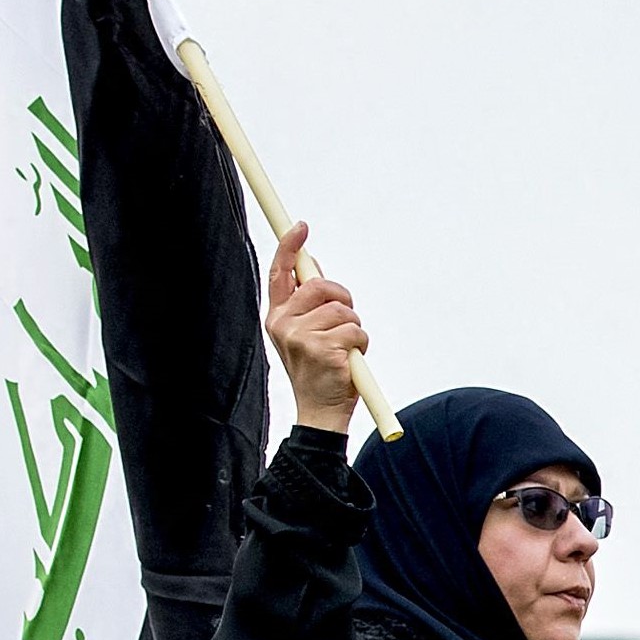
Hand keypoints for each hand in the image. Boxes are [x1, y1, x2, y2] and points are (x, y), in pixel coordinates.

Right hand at [265, 222, 363, 432]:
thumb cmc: (318, 371)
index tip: (300, 227)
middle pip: (319, 285)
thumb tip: (314, 267)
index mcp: (277, 317)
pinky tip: (348, 362)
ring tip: (343, 351)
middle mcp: (282, 324)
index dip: (290, 247)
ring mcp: (300, 337)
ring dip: (353, 327)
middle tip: (345, 320)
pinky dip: (361, 343)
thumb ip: (310, 303)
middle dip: (341, 297)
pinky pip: (355, 329)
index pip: (280, 273)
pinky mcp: (322, 348)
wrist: (319, 413)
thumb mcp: (307, 334)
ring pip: (343, 309)